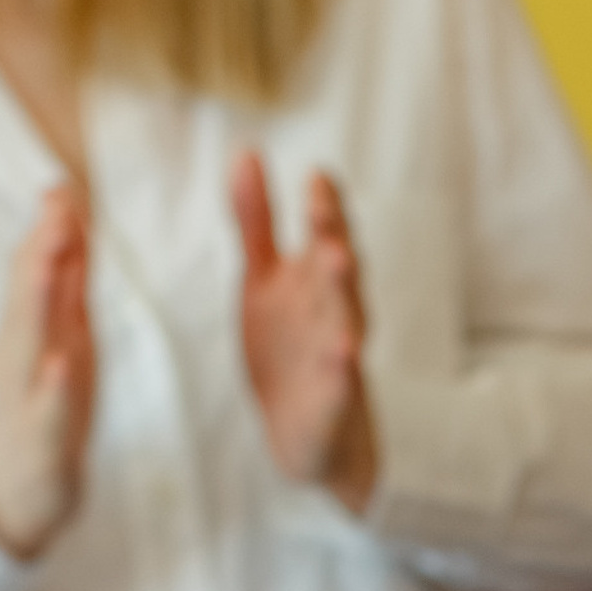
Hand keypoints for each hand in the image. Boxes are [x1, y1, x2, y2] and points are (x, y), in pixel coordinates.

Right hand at [0, 186, 96, 559]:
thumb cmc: (49, 400)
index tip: (64, 189)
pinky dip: (53, 387)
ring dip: (36, 303)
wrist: (28, 487)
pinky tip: (59, 363)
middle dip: (40, 250)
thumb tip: (67, 208)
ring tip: (47, 263)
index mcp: (30, 327)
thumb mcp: (64, 333)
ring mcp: (27, 396)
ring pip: (29, 345)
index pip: (35, 269)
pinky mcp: (41, 439)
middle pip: (27, 296)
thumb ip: (67, 276)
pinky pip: (48, 410)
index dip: (49, 230)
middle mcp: (20, 354)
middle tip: (57, 207)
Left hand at [232, 155, 376, 511]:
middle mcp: (333, 314)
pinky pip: (340, 384)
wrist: (307, 438)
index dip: (323, 208)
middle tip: (325, 206)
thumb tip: (246, 152)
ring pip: (345, 319)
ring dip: (342, 292)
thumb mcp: (264, 280)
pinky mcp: (333, 403)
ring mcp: (337, 359)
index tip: (317, 176)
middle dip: (333, 236)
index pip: (324, 236)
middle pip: (337, 270)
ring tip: (338, 260)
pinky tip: (343, 352)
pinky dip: (342, 370)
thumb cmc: (289, 352)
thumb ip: (257, 221)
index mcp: (315, 282)